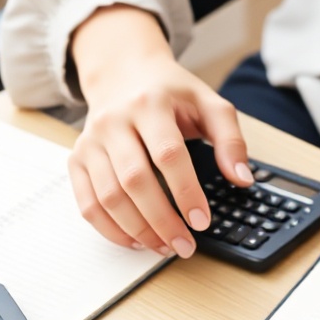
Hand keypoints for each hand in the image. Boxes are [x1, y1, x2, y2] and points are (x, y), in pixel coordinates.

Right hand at [66, 6, 254, 258]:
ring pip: (108, 196)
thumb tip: (243, 178)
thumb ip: (230, 138)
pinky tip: (136, 240)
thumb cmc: (170, 92)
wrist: (122, 72)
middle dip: (162, 221)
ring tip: (164, 246)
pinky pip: (87, 203)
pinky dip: (109, 229)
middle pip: (134, 180)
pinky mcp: (77, 158)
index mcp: (150, 103)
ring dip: (137, 230)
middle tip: (185, 246)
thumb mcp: (207, 102)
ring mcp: (91, 141)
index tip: (202, 221)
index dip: (186, 191)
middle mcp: (114, 121)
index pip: (167, 154)